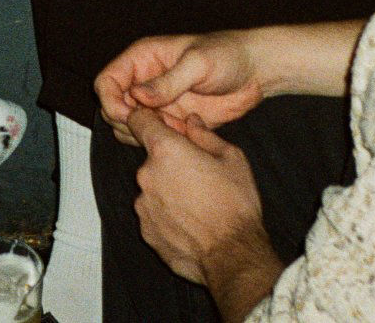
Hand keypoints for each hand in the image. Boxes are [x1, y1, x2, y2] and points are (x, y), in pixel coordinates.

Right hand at [97, 30, 265, 143]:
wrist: (254, 72)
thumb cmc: (227, 55)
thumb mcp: (198, 63)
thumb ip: (168, 81)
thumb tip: (137, 95)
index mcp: (143, 58)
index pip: (107, 81)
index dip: (111, 100)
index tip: (129, 114)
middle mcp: (144, 80)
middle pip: (112, 106)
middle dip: (126, 121)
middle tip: (155, 124)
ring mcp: (157, 102)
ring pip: (128, 125)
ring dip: (142, 133)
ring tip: (172, 128)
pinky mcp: (171, 120)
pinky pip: (151, 136)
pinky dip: (159, 141)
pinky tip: (182, 135)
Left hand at [131, 110, 282, 304]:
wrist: (231, 255)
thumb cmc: (235, 204)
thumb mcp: (231, 158)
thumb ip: (205, 135)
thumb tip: (191, 122)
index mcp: (166, 150)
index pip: (139, 120)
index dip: (148, 118)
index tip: (159, 124)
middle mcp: (147, 175)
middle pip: (151, 159)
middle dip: (170, 162)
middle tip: (198, 175)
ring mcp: (143, 205)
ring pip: (153, 188)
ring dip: (168, 190)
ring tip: (197, 203)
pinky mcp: (145, 231)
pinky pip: (153, 214)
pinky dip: (166, 215)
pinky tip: (190, 222)